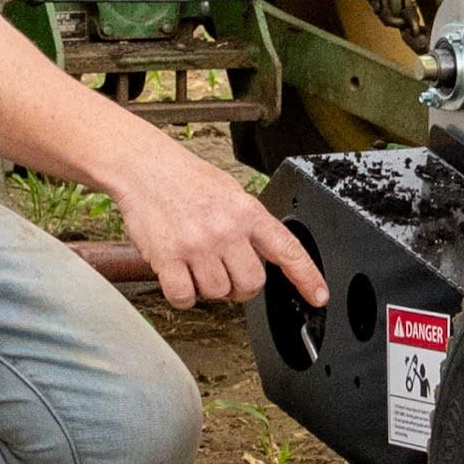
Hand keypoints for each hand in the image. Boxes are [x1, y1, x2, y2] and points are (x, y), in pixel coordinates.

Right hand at [105, 131, 327, 310]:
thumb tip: (264, 254)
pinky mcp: (168, 257)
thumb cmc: (186, 179)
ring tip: (196, 263)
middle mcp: (226, 230)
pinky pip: (184, 297)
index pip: (287, 250)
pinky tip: (178, 275)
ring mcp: (198, 245)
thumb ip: (249, 223)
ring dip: (208, 288)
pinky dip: (182, 295)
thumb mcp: (231, 192)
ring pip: (217, 293)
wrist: (144, 166)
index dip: (307, 277)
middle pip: (251, 284)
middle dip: (241, 287)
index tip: (319, 297)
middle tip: (226, 273)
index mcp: (247, 212)